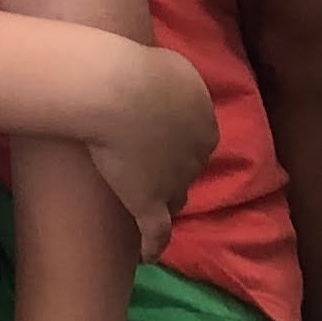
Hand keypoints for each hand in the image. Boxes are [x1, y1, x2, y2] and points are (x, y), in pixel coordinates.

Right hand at [82, 44, 218, 263]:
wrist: (117, 90)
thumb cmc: (139, 68)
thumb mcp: (170, 64)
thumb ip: (174, 82)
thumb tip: (166, 85)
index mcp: (205, 120)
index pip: (196, 139)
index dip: (176, 141)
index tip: (155, 139)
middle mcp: (197, 154)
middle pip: (188, 168)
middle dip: (172, 169)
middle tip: (144, 166)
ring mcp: (175, 181)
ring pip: (175, 198)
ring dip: (164, 201)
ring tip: (147, 206)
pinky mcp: (150, 202)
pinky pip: (157, 232)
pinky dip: (154, 245)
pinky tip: (146, 256)